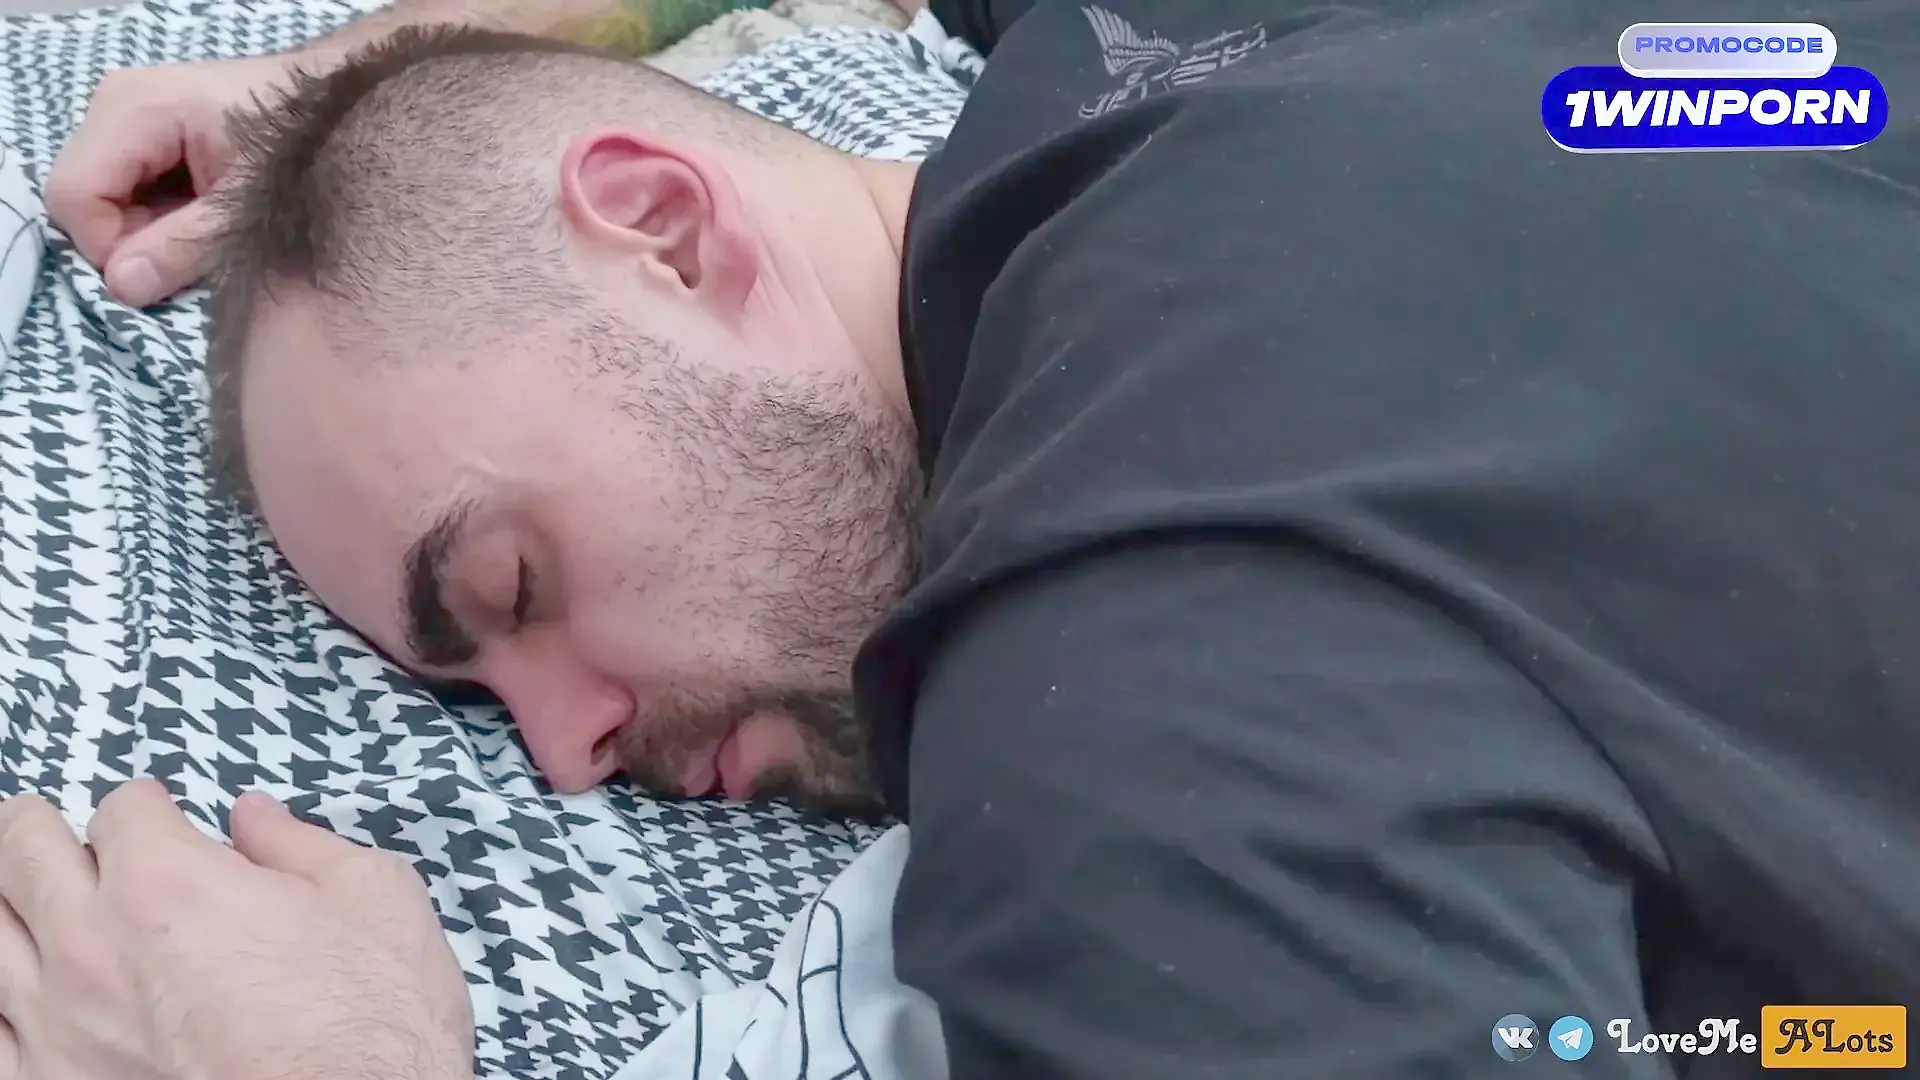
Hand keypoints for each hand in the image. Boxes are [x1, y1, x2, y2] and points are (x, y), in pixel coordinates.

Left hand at [0, 780, 474, 1079]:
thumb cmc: (373, 1027)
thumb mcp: (376, 899)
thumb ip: (301, 846)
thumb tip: (257, 820)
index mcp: (168, 886)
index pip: (121, 810)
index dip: (146, 807)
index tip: (157, 816)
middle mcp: (92, 948)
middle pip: (21, 854)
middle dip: (34, 829)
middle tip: (37, 825)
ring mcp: (58, 1029)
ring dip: (5, 904)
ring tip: (14, 895)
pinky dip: (2, 1004)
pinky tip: (15, 994)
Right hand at [44, 52, 320, 307]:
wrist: (330, 103)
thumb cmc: (298, 144)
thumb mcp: (247, 205)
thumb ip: (184, 246)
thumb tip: (123, 286)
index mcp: (135, 108)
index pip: (72, 195)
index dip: (107, 246)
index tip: (161, 269)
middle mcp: (114, 102)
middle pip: (78, 195)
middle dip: (126, 238)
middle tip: (194, 246)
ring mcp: (124, 112)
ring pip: (99, 195)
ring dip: (144, 229)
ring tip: (205, 225)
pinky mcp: (141, 127)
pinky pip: (122, 186)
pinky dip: (155, 213)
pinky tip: (201, 210)